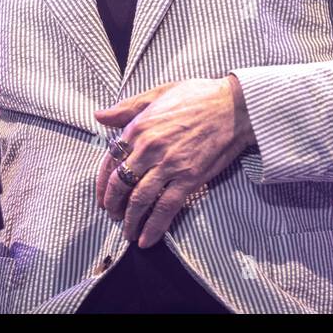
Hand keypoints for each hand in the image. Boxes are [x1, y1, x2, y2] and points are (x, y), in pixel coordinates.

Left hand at [93, 74, 254, 247]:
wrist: (233, 106)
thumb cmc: (197, 96)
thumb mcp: (157, 93)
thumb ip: (126, 108)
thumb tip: (99, 116)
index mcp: (138, 127)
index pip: (110, 161)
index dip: (102, 183)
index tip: (102, 195)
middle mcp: (149, 148)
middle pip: (120, 184)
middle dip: (112, 204)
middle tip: (112, 215)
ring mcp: (168, 165)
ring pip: (140, 200)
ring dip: (130, 220)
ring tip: (126, 231)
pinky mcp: (189, 179)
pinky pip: (166, 208)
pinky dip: (154, 227)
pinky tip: (146, 240)